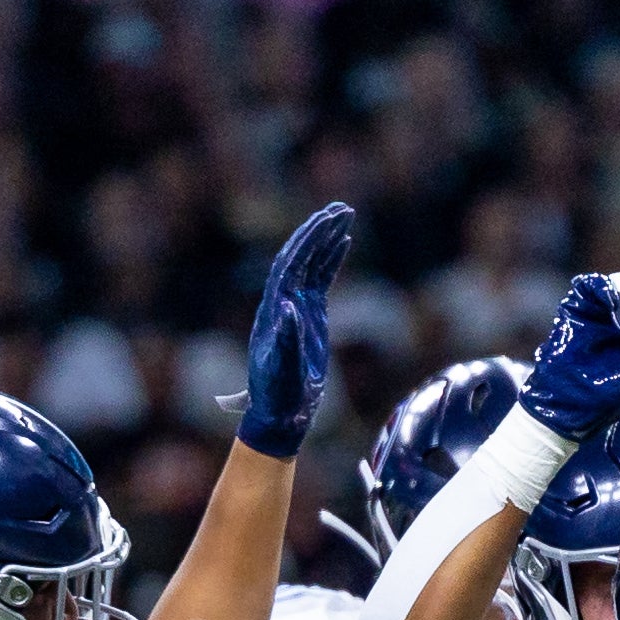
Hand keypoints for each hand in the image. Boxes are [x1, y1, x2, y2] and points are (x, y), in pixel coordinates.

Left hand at [232, 202, 353, 458]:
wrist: (280, 412)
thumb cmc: (277, 393)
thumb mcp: (281, 368)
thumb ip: (285, 339)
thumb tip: (289, 307)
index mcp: (273, 308)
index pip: (290, 264)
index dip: (307, 241)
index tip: (326, 221)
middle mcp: (282, 301)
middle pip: (300, 255)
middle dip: (318, 230)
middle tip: (341, 208)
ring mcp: (296, 306)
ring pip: (311, 263)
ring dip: (326, 239)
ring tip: (345, 214)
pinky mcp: (310, 316)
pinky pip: (320, 279)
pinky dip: (331, 260)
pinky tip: (343, 243)